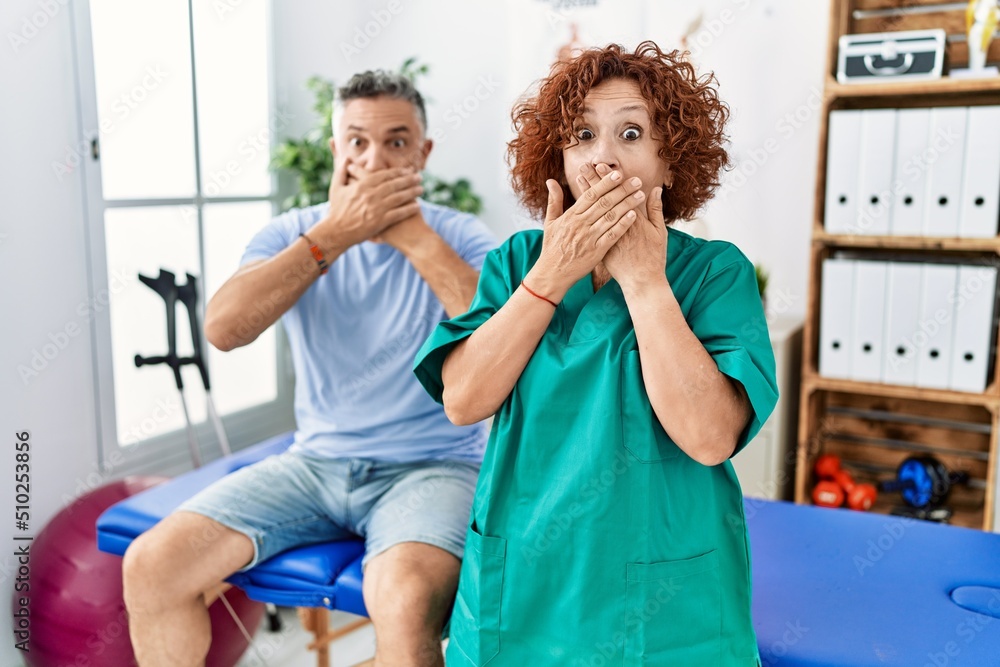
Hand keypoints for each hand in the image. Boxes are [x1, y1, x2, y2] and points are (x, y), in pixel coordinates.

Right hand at [312, 159, 422, 250]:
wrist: (336, 232)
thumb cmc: (336, 210)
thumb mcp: (336, 188)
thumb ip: (341, 171)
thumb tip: (346, 158)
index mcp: (362, 186)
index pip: (384, 175)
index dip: (398, 172)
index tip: (407, 170)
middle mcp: (371, 195)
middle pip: (395, 184)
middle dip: (409, 179)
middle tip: (419, 177)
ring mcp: (376, 208)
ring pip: (399, 197)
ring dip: (412, 192)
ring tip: (421, 189)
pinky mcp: (380, 222)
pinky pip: (398, 213)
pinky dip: (409, 209)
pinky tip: (417, 206)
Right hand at [527, 164, 644, 300]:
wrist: (552, 274)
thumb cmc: (552, 247)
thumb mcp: (550, 222)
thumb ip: (554, 200)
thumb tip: (551, 180)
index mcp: (571, 215)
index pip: (591, 195)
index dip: (605, 183)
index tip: (618, 174)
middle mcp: (581, 224)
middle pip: (604, 203)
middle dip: (622, 190)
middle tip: (637, 181)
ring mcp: (589, 238)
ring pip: (610, 217)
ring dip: (627, 204)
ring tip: (640, 195)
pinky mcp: (596, 251)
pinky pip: (612, 236)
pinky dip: (623, 225)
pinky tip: (634, 216)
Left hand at [579, 163, 667, 293]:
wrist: (643, 281)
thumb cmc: (653, 257)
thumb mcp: (660, 232)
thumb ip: (656, 211)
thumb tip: (655, 190)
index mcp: (634, 219)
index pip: (619, 193)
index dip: (610, 180)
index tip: (601, 166)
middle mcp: (619, 225)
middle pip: (604, 199)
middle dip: (594, 181)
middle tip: (584, 166)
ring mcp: (608, 236)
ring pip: (595, 212)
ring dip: (587, 195)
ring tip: (578, 179)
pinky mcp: (601, 246)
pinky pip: (590, 228)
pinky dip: (584, 215)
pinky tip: (577, 205)